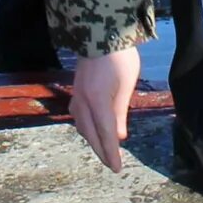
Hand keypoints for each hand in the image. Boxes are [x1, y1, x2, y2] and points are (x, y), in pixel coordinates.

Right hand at [69, 48, 142, 170]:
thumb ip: (120, 112)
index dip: (111, 153)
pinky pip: (78, 115)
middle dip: (101, 151)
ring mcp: (77, 95)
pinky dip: (85, 127)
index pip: (106, 134)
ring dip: (92, 139)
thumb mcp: (125, 85)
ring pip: (81, 125)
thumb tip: (118, 137)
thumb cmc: (119, 58)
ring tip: (103, 149)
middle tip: (111, 164)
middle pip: (90, 134)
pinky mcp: (76, 90)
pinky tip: (91, 128)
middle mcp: (83, 101)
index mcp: (97, 101)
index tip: (117, 168)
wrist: (100, 33)